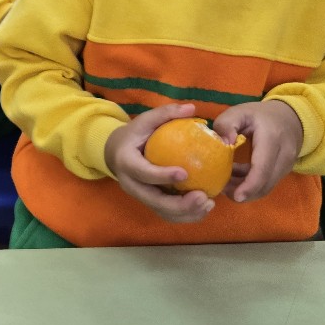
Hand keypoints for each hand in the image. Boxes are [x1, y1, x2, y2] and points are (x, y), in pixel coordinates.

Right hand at [104, 102, 215, 222]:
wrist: (115, 152)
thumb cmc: (134, 134)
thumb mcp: (145, 120)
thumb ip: (166, 113)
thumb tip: (192, 108)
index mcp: (126, 162)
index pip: (143, 173)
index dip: (162, 176)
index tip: (185, 173)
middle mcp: (131, 184)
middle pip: (154, 201)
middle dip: (180, 204)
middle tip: (203, 197)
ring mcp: (140, 196)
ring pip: (162, 212)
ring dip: (187, 213)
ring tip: (209, 204)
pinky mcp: (149, 203)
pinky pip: (167, 214)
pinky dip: (186, 215)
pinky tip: (204, 207)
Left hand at [212, 99, 302, 202]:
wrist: (290, 117)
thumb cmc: (260, 115)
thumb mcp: (240, 111)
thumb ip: (227, 123)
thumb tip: (224, 143)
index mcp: (272, 138)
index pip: (263, 168)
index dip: (250, 185)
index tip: (236, 196)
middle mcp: (284, 155)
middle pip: (265, 183)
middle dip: (243, 191)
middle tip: (221, 188)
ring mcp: (287, 166)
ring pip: (267, 187)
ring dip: (246, 190)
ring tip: (226, 183)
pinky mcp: (284, 172)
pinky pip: (268, 184)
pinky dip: (251, 186)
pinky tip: (236, 178)